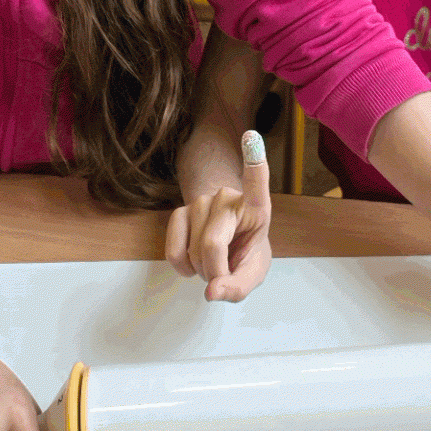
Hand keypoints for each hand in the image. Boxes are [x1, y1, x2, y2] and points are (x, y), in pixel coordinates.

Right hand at [165, 128, 271, 301]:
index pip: (256, 184)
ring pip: (193, 253)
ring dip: (202, 271)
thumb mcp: (253, 271)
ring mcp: (201, 202)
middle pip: (212, 245)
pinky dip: (184, 268)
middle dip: (216, 273)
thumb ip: (238, 287)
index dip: (254, 163)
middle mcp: (228, 198)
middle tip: (225, 276)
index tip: (251, 137)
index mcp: (256, 208)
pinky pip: (174, 253)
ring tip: (214, 263)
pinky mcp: (180, 213)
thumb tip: (212, 292)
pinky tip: (194, 263)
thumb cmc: (244, 250)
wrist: (226, 240)